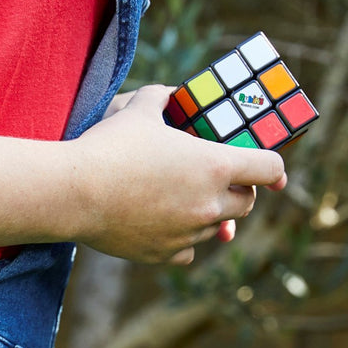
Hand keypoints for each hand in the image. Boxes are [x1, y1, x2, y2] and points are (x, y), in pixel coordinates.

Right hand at [73, 85, 285, 264]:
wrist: (72, 192)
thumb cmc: (108, 148)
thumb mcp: (137, 111)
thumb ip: (160, 98)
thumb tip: (169, 94)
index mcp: (214, 165)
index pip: (269, 167)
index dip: (274, 167)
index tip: (274, 174)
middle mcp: (209, 203)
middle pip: (246, 204)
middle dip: (238, 192)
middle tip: (219, 183)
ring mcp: (188, 233)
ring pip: (215, 228)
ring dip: (206, 215)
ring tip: (180, 200)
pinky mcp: (163, 253)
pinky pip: (187, 252)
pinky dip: (181, 241)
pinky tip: (165, 227)